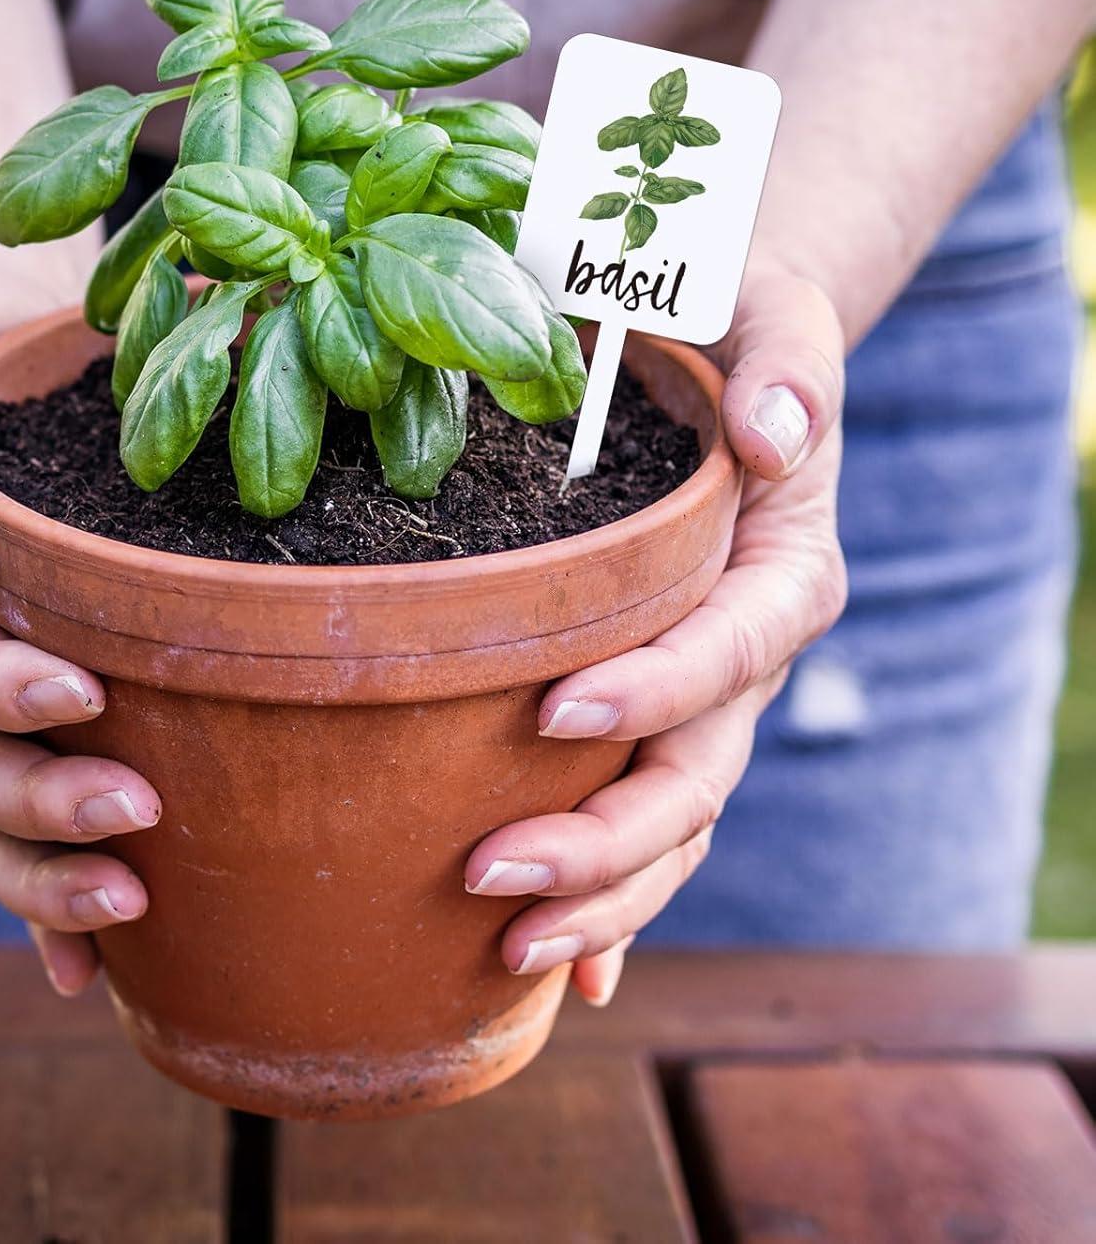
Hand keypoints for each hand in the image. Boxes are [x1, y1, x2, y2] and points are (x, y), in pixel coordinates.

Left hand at [465, 265, 848, 1003]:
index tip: (557, 712)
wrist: (712, 362)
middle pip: (699, 772)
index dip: (658, 690)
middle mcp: (748, 656)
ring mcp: (704, 703)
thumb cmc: (730, 326)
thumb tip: (776, 439)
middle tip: (493, 873)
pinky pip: (643, 824)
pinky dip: (612, 906)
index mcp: (783, 567)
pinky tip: (558, 976)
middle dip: (607, 838)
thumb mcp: (770, 307)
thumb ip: (790, 358)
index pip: (732, 647)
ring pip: (673, 825)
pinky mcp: (654, 722)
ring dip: (601, 898)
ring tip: (508, 947)